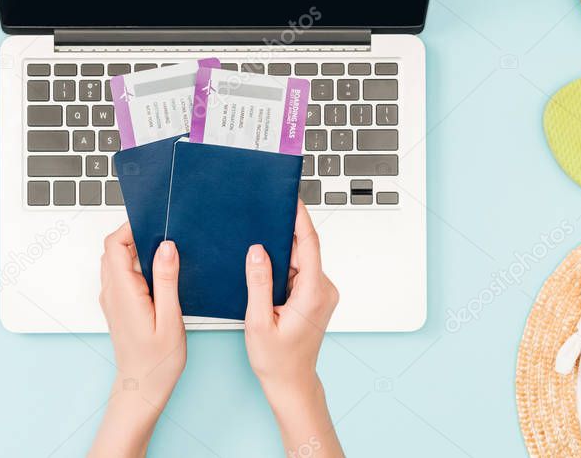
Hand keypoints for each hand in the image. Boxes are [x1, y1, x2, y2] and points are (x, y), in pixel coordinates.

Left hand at [89, 224, 185, 457]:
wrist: (142, 387)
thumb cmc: (158, 361)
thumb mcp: (170, 318)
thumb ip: (167, 279)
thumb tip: (166, 246)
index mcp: (123, 292)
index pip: (114, 245)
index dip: (130, 227)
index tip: (153, 222)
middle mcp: (112, 293)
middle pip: (113, 249)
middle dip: (135, 235)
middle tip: (163, 234)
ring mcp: (112, 299)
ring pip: (116, 261)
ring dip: (135, 250)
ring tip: (165, 252)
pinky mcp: (118, 305)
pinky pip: (121, 275)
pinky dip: (135, 265)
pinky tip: (158, 273)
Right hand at [244, 200, 343, 457]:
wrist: (291, 383)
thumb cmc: (276, 359)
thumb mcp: (259, 321)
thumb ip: (258, 283)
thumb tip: (257, 251)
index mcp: (313, 293)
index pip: (310, 244)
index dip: (300, 218)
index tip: (291, 198)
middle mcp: (323, 289)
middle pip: (305, 249)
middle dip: (284, 231)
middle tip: (263, 212)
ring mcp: (321, 293)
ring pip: (301, 259)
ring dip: (282, 249)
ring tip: (258, 239)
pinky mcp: (315, 296)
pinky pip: (300, 270)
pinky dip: (285, 264)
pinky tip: (266, 262)